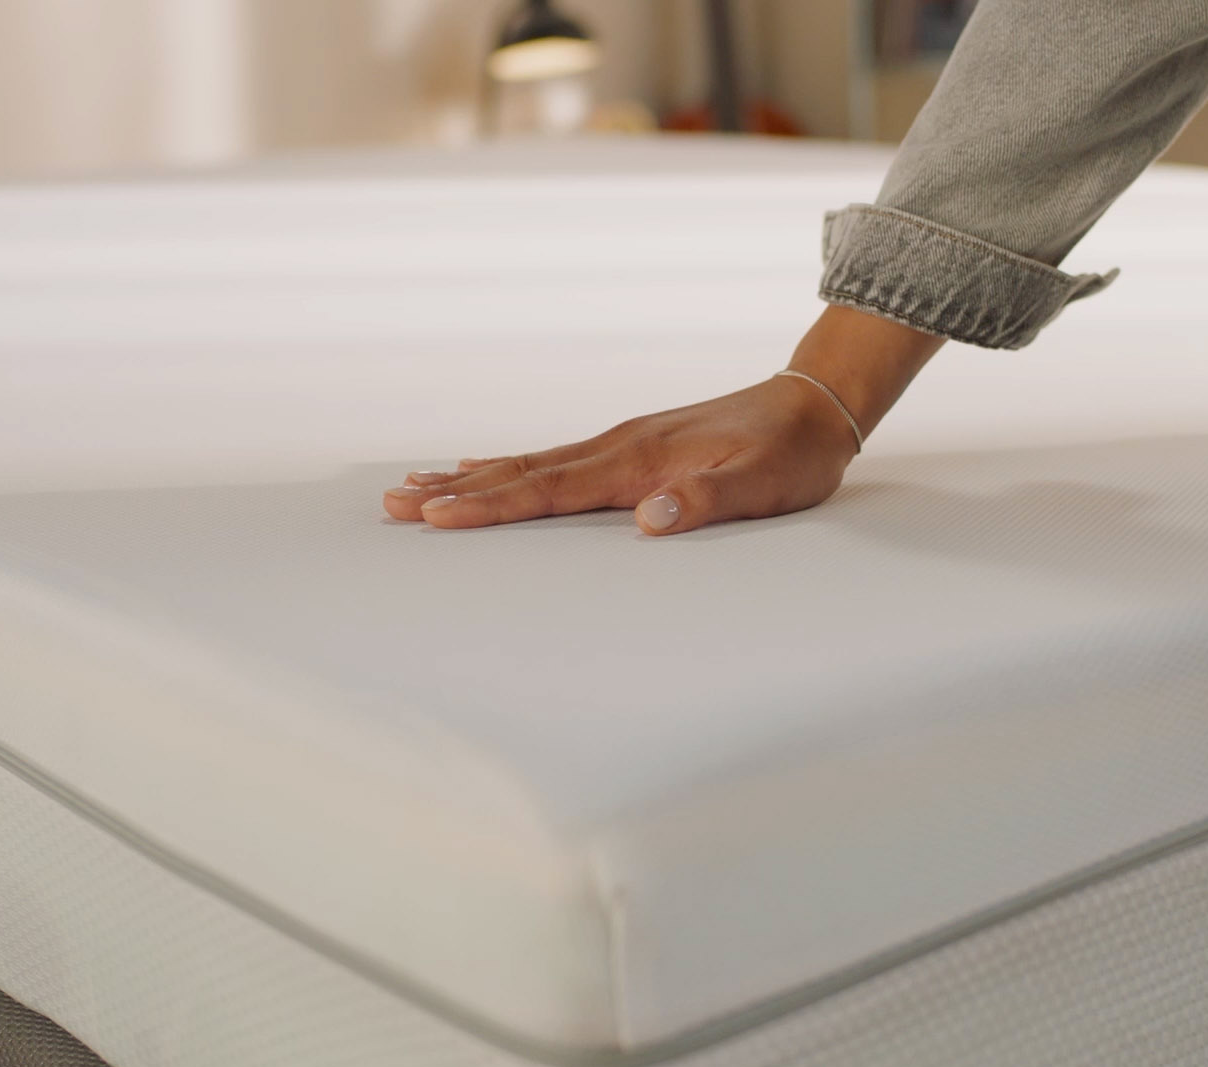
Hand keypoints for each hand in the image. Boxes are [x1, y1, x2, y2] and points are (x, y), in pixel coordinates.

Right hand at [382, 305, 944, 534]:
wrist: (815, 404)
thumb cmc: (792, 453)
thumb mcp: (764, 484)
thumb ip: (708, 501)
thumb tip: (647, 522)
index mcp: (639, 459)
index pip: (549, 488)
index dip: (491, 506)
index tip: (436, 517)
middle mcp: (618, 446)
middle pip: (521, 472)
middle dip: (455, 492)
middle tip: (391, 504)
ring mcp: (619, 442)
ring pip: (527, 462)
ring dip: (468, 478)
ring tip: (412, 485)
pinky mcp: (628, 446)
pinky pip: (550, 459)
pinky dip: (504, 465)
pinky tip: (477, 466)